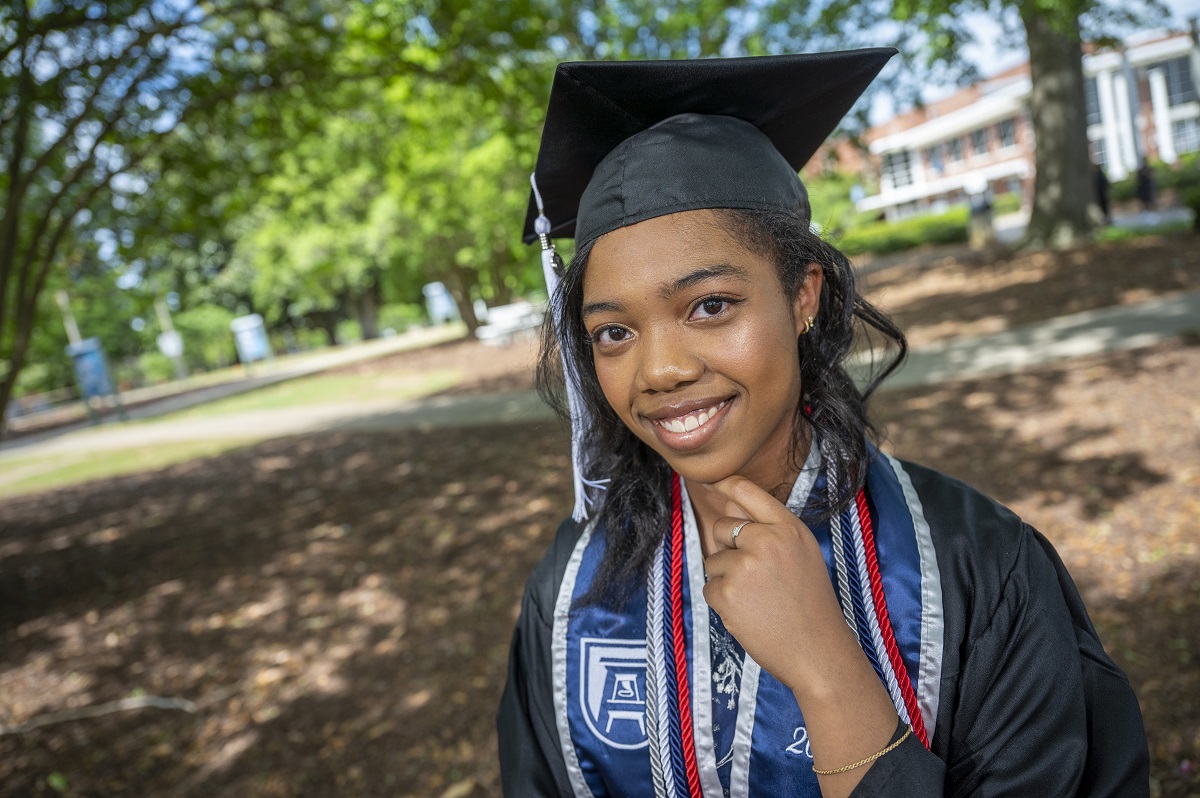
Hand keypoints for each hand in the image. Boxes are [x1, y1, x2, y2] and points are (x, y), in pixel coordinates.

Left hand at [700, 475, 862, 697]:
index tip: (709, 481)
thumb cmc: (810, 603)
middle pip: (721, 526)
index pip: (747, 491)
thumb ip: (768, 527)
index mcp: (788, 528)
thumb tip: (726, 502)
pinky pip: (709, 587)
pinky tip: (749, 613)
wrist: (818, 651)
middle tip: (755, 575)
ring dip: (727, 579)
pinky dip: (722, 602)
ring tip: (758, 599)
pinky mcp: (727, 593)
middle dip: (728, 547)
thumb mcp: (801, 554)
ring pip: (714, 560)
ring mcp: (745, 566)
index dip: (723, 484)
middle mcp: (766, 541)